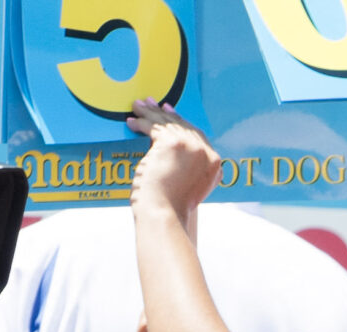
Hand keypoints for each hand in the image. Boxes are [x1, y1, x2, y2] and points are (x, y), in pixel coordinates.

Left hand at [125, 100, 222, 226]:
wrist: (166, 214)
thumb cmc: (172, 207)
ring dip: (150, 113)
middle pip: (183, 126)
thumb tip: (175, 154)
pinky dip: (141, 123)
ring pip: (168, 124)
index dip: (182, 122)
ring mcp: (192, 147)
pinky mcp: (173, 143)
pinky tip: (131, 122)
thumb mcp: (190, 185)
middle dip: (165, 113)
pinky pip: (154, 127)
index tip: (169, 111)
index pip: (197, 135)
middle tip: (151, 102)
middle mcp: (207, 153)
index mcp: (215, 164)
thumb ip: (190, 168)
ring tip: (137, 106)